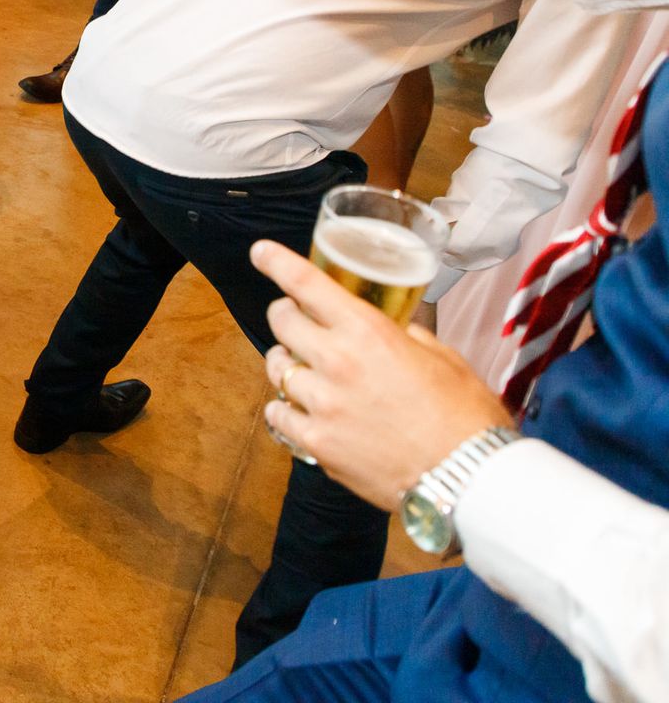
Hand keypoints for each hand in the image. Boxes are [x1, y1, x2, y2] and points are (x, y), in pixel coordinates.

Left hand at [253, 240, 513, 508]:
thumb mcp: (444, 358)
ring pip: (276, 367)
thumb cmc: (466, 415)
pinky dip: (285, 408)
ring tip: (301, 367)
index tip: (260, 252)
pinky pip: (278, 414)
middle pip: (281, 321)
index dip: (277, 262)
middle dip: (286, 314)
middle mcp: (337, 361)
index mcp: (368, 332)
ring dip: (285, 362)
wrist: (470, 478)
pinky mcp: (316, 442)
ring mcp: (322, 404)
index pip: (307, 284)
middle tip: (296, 319)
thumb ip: (408, 337)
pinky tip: (301, 410)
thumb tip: (393, 330)